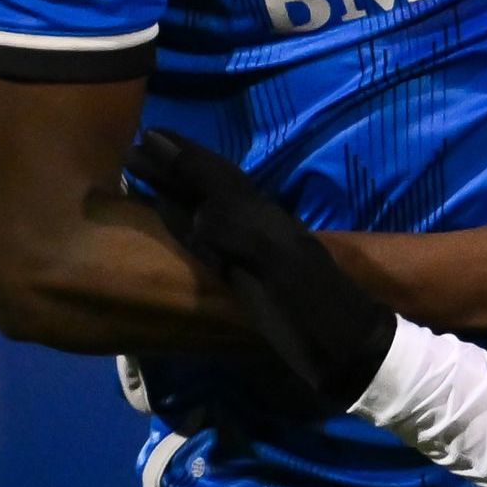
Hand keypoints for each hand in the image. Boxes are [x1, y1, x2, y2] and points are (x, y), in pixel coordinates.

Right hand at [126, 133, 398, 411]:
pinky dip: (185, 225)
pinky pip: (210, 241)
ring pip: (208, 208)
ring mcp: (253, 252)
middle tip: (135, 147)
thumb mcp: (285, 271)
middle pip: (210, 186)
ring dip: (178, 189)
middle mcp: (255, 226)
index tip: (146, 135)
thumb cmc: (320, 314)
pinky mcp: (250, 278)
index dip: (184, 157)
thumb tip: (198, 214)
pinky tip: (173, 220)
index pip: (216, 178)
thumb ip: (243, 238)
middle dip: (174, 165)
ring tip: (144, 174)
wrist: (352, 351)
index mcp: (262, 220)